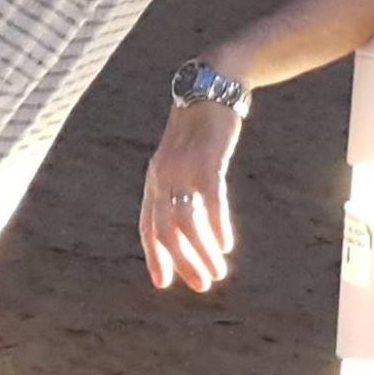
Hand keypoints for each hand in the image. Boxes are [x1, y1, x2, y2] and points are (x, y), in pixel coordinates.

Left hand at [139, 102, 242, 291]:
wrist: (210, 90)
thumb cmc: (198, 131)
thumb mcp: (181, 160)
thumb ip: (181, 188)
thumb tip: (190, 226)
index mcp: (154, 178)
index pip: (147, 225)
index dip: (154, 255)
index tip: (163, 283)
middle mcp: (163, 175)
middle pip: (165, 229)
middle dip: (182, 261)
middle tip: (201, 285)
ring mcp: (183, 168)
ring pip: (186, 220)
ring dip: (201, 250)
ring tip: (218, 271)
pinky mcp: (207, 159)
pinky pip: (209, 199)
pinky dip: (216, 225)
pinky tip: (226, 245)